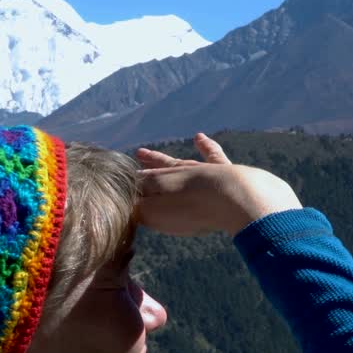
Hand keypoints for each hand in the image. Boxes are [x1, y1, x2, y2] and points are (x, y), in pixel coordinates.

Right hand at [135, 133, 301, 235]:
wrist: (233, 198)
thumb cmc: (192, 209)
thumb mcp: (155, 214)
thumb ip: (137, 210)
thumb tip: (123, 206)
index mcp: (161, 184)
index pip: (142, 182)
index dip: (131, 183)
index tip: (119, 180)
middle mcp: (180, 174)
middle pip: (159, 170)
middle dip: (146, 166)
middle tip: (136, 155)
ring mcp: (202, 171)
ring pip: (179, 161)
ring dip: (162, 158)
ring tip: (146, 151)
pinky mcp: (225, 172)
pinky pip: (213, 155)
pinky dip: (206, 146)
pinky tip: (200, 138)